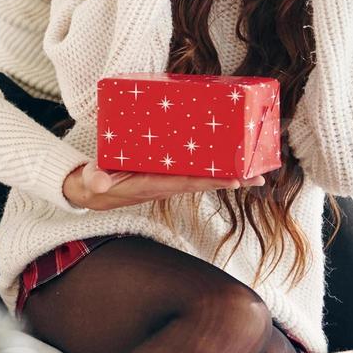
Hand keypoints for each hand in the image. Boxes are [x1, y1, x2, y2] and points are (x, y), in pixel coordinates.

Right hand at [63, 161, 264, 210]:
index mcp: (152, 184)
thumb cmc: (95, 183)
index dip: (211, 181)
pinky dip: (213, 168)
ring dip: (228, 175)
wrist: (94, 192)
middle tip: (259, 176)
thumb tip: (99, 182)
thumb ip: (95, 179)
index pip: (187, 182)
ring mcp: (168, 180)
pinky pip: (194, 171)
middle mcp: (166, 184)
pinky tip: (227, 161)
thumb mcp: (93, 180)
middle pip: (204, 182)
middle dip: (231, 180)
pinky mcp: (166, 173)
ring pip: (204, 177)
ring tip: (254, 171)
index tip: (233, 180)